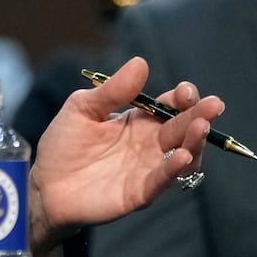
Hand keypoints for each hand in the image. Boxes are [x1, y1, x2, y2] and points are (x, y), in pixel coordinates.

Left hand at [27, 54, 221, 255]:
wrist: (44, 185)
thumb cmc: (64, 146)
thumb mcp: (82, 108)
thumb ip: (112, 90)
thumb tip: (140, 62)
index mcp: (138, 121)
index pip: (169, 107)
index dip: (181, 98)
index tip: (185, 91)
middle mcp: (149, 145)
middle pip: (182, 129)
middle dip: (199, 116)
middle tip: (213, 106)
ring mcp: (147, 170)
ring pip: (181, 156)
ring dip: (194, 142)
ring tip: (201, 127)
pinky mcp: (139, 193)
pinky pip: (161, 182)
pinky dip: (172, 170)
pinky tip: (181, 156)